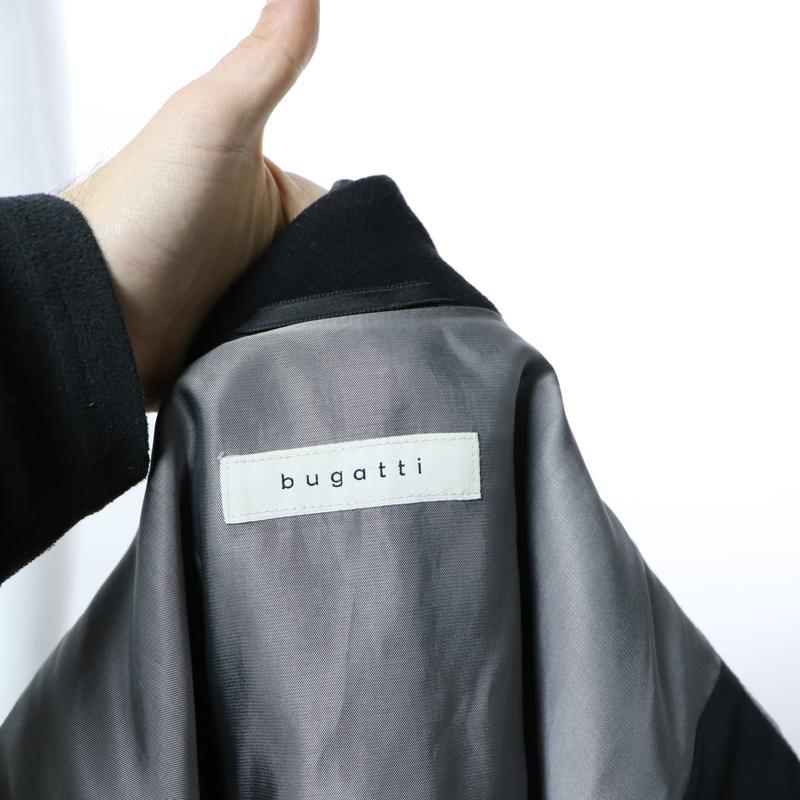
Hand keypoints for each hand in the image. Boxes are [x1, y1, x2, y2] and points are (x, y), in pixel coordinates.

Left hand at [59, 0, 325, 408]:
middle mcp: (259, 243)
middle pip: (329, 271)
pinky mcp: (233, 341)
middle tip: (334, 308)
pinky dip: (294, 356)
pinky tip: (296, 360)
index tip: (365, 262)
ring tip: (318, 342)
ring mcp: (246, 294)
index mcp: (266, 192)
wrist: (89, 308)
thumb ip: (265, 61)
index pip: (338, 217)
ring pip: (310, 315)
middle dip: (337, 291)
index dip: (355, 240)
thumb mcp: (213, 120)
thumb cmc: (141, 207)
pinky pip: (283, 351)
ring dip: (315, 327)